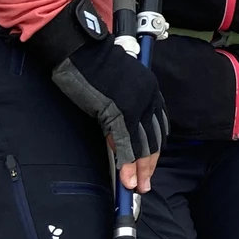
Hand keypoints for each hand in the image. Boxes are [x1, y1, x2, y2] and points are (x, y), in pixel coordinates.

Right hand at [31, 0, 166, 191]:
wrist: (80, 50)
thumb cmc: (93, 64)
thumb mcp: (116, 86)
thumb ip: (122, 108)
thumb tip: (118, 135)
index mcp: (151, 89)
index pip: (158, 127)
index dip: (153, 150)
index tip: (148, 166)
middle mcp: (149, 97)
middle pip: (153, 139)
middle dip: (148, 165)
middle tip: (144, 185)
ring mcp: (135, 105)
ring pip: (141, 146)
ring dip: (138, 171)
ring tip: (135, 188)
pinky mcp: (118, 111)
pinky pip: (125, 144)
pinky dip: (126, 165)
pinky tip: (125, 180)